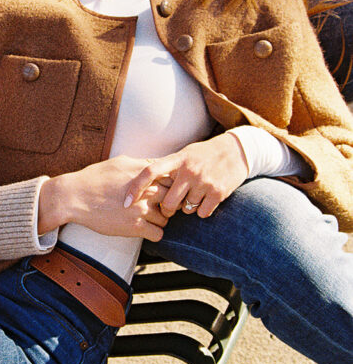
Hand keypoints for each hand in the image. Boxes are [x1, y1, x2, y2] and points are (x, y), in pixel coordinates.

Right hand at [38, 155, 169, 241]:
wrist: (74, 196)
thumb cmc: (93, 178)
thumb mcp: (119, 163)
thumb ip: (141, 164)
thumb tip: (155, 164)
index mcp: (145, 173)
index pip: (173, 178)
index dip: (170, 185)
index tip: (163, 190)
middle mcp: (147, 190)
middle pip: (174, 198)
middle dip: (169, 203)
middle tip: (159, 207)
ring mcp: (142, 209)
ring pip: (167, 218)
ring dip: (160, 219)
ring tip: (147, 218)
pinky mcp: (135, 227)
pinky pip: (158, 234)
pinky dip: (153, 233)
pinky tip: (143, 229)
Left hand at [124, 131, 248, 218]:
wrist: (236, 151)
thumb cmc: (204, 154)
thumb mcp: (184, 154)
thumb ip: (166, 167)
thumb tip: (141, 179)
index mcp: (177, 160)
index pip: (150, 172)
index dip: (136, 188)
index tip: (127, 202)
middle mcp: (189, 171)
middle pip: (168, 202)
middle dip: (167, 209)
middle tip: (169, 208)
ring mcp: (204, 182)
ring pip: (185, 209)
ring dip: (187, 207)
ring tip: (194, 195)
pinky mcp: (218, 193)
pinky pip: (201, 213)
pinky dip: (201, 211)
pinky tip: (205, 200)